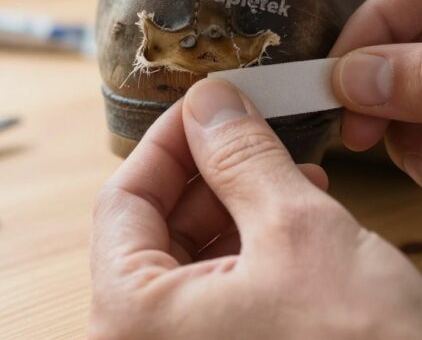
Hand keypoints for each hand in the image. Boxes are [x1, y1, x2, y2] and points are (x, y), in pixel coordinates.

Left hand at [90, 79, 421, 339]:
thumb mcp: (299, 231)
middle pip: (152, 230)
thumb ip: (243, 157)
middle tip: (255, 132)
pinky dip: (250, 254)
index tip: (208, 105)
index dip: (170, 141)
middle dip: (210, 174)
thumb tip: (210, 103)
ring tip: (291, 176)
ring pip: (188, 261)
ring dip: (236, 209)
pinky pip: (215, 296)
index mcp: (133, 318)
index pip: (122, 200)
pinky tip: (297, 225)